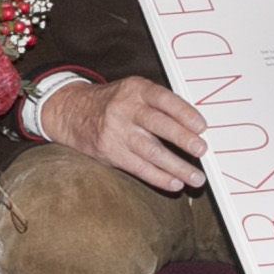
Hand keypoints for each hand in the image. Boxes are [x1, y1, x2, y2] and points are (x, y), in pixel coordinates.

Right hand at [42, 76, 209, 192]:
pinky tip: (174, 184)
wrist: (72, 112)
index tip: (202, 126)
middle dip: (183, 139)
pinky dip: (159, 178)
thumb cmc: (114, 103)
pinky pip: (139, 168)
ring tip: (195, 178)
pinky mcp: (110, 152)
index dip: (184, 113)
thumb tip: (196, 129)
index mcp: (135, 89)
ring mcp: (116, 132)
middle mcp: (125, 109)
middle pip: (158, 125)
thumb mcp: (133, 92)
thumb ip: (161, 104)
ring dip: (177, 167)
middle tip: (202, 151)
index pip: (164, 99)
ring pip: (151, 152)